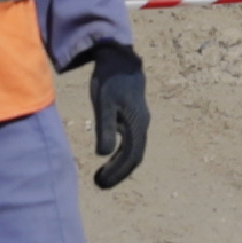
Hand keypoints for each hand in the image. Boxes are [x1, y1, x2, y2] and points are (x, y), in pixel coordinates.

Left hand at [84, 46, 147, 188]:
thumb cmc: (109, 79)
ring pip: (134, 150)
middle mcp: (142, 125)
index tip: (101, 182)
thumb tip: (102, 155)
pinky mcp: (133, 117)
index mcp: (137, 123)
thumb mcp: (103, 103)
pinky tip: (109, 157)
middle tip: (99, 183)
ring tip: (101, 175)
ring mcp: (139, 121)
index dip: (117, 172)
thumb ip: (105, 127)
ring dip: (120, 165)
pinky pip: (131, 142)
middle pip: (134, 157)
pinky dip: (121, 154)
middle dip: (119, 173)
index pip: (131, 156)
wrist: (120, 58)